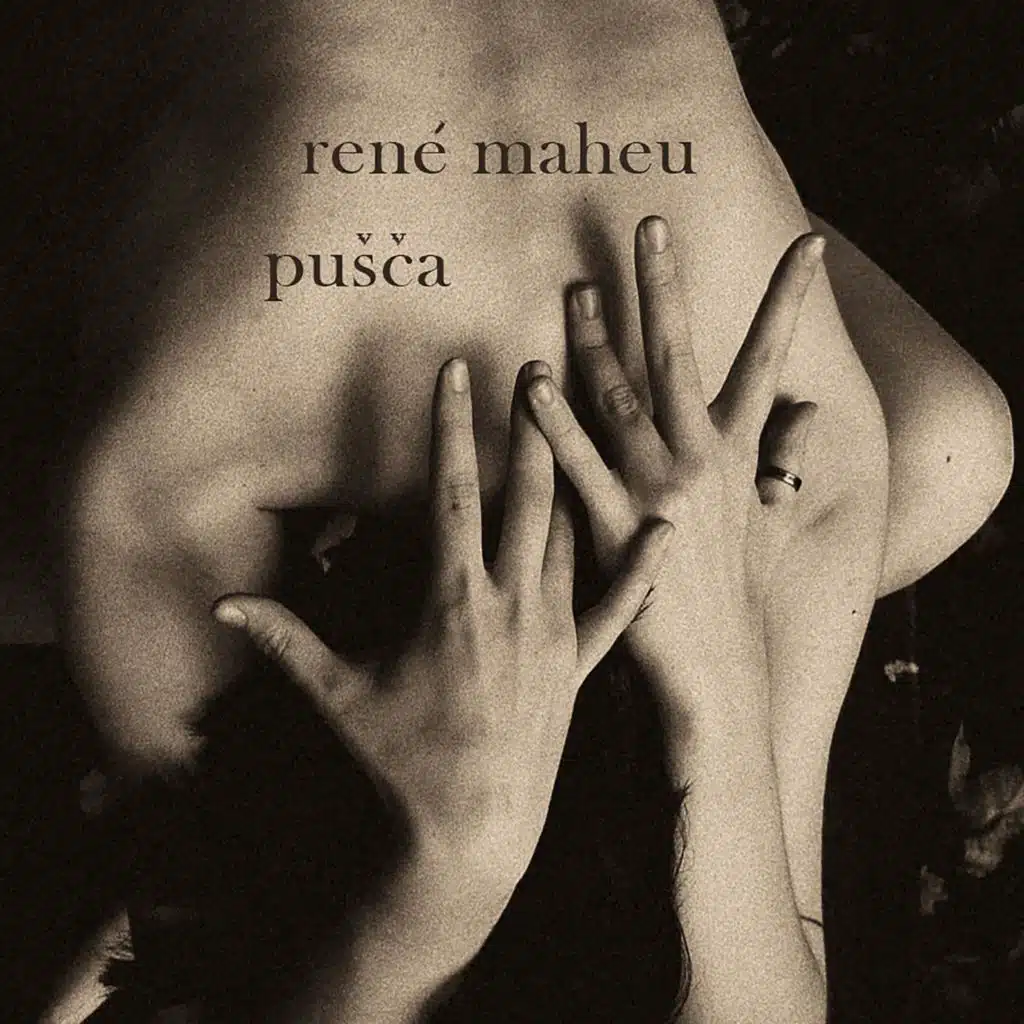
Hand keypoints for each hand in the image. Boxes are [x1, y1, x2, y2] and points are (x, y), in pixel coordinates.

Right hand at [211, 358, 671, 960]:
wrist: (470, 835)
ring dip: (581, 474)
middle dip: (529, 425)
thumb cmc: (399, 763)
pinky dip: (642, 568)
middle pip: (524, 494)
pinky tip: (669, 529)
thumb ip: (283, 639)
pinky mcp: (583, 665)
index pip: (451, 490)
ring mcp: (554, 632)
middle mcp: (510, 602)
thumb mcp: (336, 695)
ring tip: (594, 418)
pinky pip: (619, 607)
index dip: (451, 425)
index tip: (456, 371)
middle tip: (539, 365)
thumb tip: (220, 607)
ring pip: (575, 534)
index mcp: (451, 598)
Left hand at [526, 217, 822, 705]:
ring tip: (575, 289)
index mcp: (739, 453)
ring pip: (622, 398)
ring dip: (597, 340)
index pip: (770, 360)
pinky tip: (531, 381)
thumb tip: (811, 412)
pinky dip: (555, 421)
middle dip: (666, 289)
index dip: (791, 299)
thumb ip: (784, 459)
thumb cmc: (736, 595)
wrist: (719, 670)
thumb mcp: (772, 523)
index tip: (807, 243)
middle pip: (681, 357)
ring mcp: (658, 490)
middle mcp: (701, 459)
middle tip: (649, 226)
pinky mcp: (617, 527)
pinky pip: (579, 464)